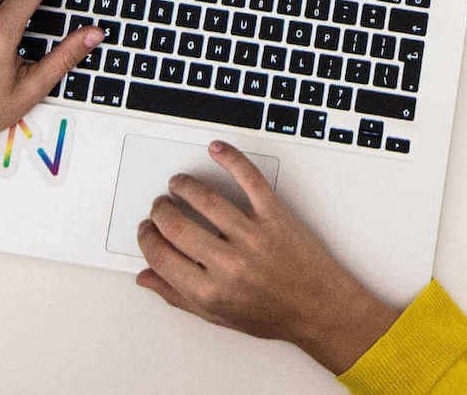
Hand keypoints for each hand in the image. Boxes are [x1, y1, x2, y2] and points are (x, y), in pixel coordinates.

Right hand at [136, 140, 399, 375]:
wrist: (319, 308)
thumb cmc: (273, 314)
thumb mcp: (219, 316)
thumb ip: (178, 296)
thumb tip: (147, 277)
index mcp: (210, 291)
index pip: (161, 255)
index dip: (147, 238)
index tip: (147, 230)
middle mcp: (229, 263)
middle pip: (176, 224)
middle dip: (160, 211)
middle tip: (160, 206)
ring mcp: (253, 235)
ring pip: (206, 198)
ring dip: (184, 185)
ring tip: (178, 184)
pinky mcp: (275, 215)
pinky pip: (249, 179)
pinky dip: (231, 160)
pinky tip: (217, 150)